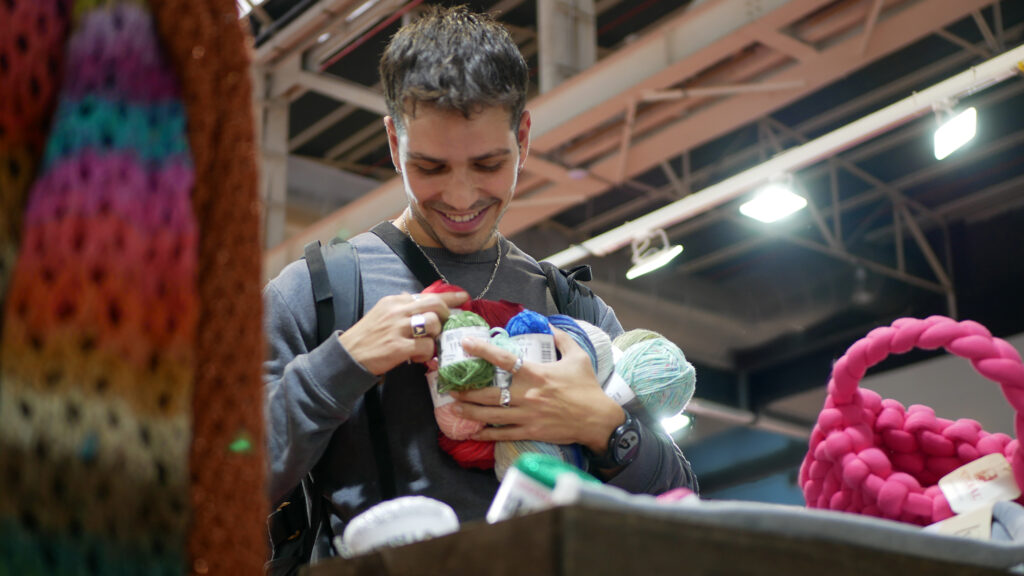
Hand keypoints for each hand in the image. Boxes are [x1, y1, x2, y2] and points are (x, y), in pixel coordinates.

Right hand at [339, 290, 468, 374]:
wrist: (348, 356)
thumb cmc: (367, 337)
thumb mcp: (381, 314)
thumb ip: (401, 307)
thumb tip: (420, 301)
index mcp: (394, 301)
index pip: (427, 295)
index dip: (449, 297)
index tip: (464, 297)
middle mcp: (397, 311)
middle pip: (435, 305)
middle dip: (446, 315)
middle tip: (446, 327)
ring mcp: (398, 328)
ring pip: (433, 324)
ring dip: (435, 336)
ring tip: (426, 345)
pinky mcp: (398, 347)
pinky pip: (426, 346)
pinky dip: (427, 353)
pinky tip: (418, 357)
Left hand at [450, 328, 623, 452]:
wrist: (598, 419)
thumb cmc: (587, 388)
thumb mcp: (578, 357)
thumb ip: (562, 339)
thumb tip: (550, 324)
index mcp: (536, 373)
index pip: (503, 359)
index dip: (482, 350)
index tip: (466, 344)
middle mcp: (526, 394)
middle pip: (488, 392)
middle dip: (467, 390)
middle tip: (450, 387)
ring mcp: (526, 415)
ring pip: (490, 414)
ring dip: (469, 411)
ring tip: (453, 407)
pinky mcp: (529, 432)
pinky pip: (502, 434)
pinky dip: (486, 434)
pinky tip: (473, 433)